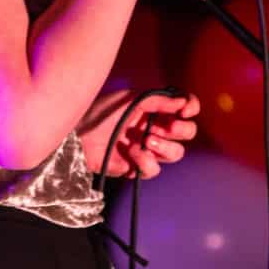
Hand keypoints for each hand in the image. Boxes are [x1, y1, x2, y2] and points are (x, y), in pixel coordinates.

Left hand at [76, 87, 199, 179]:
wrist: (78, 135)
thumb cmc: (100, 112)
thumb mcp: (129, 99)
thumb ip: (158, 100)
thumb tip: (183, 101)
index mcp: (156, 109)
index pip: (185, 107)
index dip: (191, 107)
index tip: (186, 110)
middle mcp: (156, 128)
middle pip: (187, 133)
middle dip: (182, 130)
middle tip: (167, 127)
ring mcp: (148, 149)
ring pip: (176, 153)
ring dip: (165, 146)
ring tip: (146, 139)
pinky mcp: (137, 168)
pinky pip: (154, 169)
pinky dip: (145, 161)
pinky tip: (132, 152)